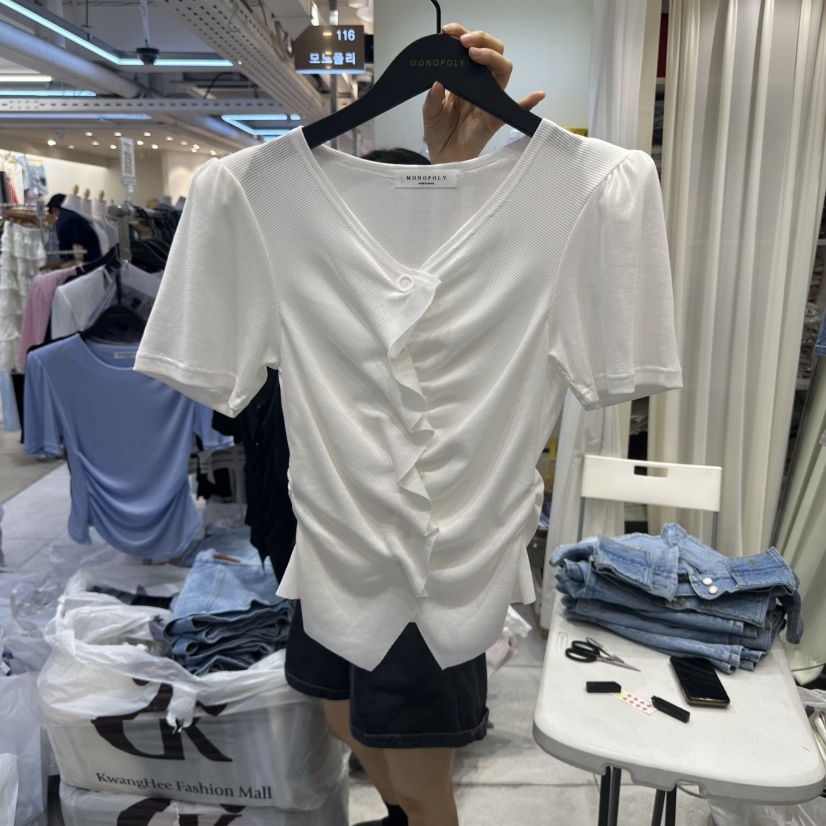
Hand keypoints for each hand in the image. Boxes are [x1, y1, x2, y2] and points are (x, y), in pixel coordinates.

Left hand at [422, 23, 545, 163]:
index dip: (461, 35)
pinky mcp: (495, 118)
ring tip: (474, 54)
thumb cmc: (439, 131)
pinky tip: (538, 95)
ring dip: (492, 57)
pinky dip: (528, 102)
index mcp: (464, 78)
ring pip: (502, 71)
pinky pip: (515, 109)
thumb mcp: (429, 110)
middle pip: (492, 54)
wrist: (443, 156)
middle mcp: (480, 84)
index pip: (469, 49)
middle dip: (481, 40)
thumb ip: (433, 96)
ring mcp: (489, 99)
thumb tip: (438, 82)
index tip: (448, 31)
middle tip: (464, 41)